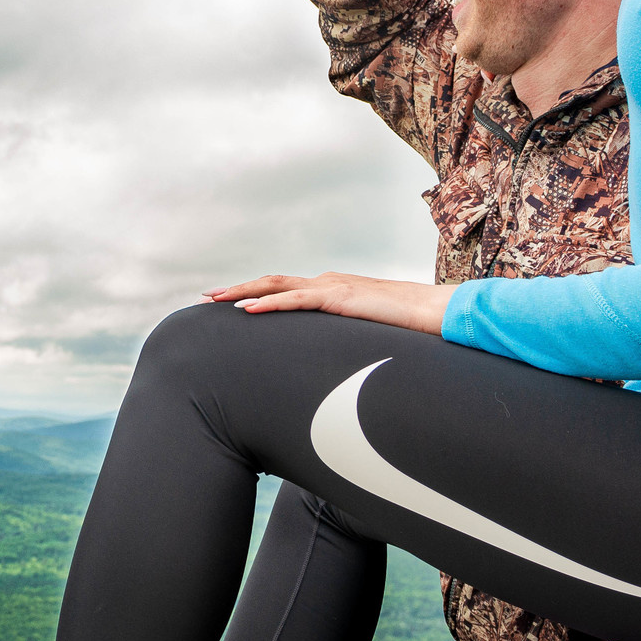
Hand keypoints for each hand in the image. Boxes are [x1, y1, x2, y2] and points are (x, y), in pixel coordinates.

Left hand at [205, 272, 454, 334]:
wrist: (434, 312)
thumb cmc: (404, 326)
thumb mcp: (364, 333)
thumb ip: (343, 338)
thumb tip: (330, 358)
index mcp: (331, 289)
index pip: (283, 288)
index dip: (254, 294)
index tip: (227, 303)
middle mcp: (326, 282)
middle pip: (271, 283)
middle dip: (237, 290)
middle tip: (206, 300)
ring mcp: (332, 287)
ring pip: (277, 287)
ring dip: (243, 293)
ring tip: (216, 301)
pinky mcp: (340, 298)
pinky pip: (296, 301)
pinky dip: (269, 305)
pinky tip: (247, 311)